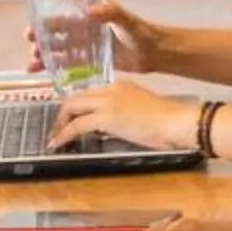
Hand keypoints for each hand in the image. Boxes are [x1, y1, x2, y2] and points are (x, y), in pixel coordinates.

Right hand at [23, 0, 163, 76]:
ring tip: (32, 66)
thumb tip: (91, 10)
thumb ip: (111, 13)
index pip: (61, 18)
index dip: (44, 24)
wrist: (157, 53)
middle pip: (55, 35)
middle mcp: (85, 30)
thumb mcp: (127, 20)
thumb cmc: (144, 32)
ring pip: (59, 51)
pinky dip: (57, 69)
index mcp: (90, 16)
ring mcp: (88, 46)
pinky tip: (45, 75)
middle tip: (31, 50)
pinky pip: (70, 64)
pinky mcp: (92, 61)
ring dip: (44, 57)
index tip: (32, 31)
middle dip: (40, 42)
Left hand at [48, 81, 199, 154]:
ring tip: (54, 138)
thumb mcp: (143, 109)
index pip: (89, 93)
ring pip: (71, 107)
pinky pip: (77, 125)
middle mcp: (110, 89)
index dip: (76, 107)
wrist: (177, 122)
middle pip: (75, 97)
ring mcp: (107, 101)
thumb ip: (125, 112)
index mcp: (120, 85)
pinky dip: (64, 134)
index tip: (71, 119)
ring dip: (59, 124)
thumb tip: (114, 125)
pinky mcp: (106, 117)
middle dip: (62, 114)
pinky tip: (58, 144)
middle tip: (57, 129)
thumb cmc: (168, 121)